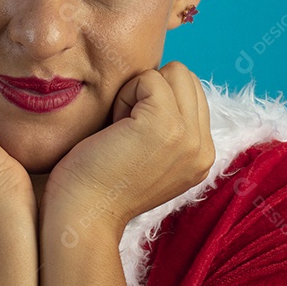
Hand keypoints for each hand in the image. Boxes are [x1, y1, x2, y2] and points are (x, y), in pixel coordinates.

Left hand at [42, 61, 214, 237]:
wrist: (82, 213)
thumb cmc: (99, 179)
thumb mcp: (151, 156)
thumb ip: (170, 127)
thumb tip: (163, 80)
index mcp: (202, 155)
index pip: (193, 92)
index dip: (156, 99)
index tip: (133, 134)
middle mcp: (204, 148)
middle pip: (186, 77)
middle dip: (151, 90)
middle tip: (126, 127)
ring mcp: (189, 138)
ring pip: (172, 73)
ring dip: (138, 91)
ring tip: (122, 128)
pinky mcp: (167, 126)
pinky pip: (149, 78)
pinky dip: (124, 94)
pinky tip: (114, 128)